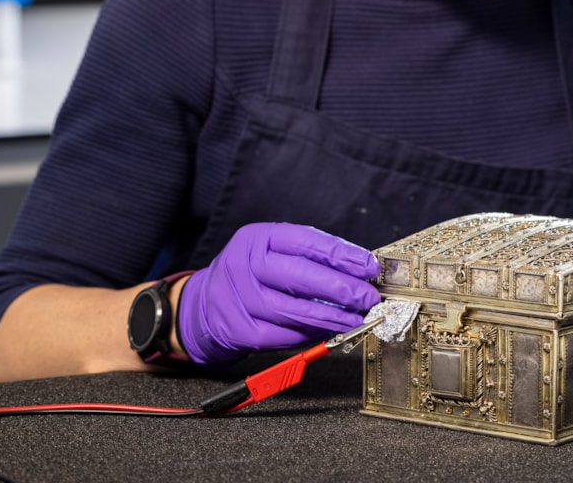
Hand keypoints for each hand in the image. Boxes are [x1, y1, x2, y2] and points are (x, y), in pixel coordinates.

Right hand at [177, 222, 381, 365]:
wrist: (203, 306)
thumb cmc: (252, 277)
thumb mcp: (274, 255)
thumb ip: (311, 260)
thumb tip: (359, 273)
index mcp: (258, 238)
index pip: (306, 242)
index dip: (341, 255)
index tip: (369, 267)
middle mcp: (243, 263)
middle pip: (298, 275)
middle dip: (340, 288)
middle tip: (367, 298)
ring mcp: (236, 297)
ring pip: (290, 309)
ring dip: (329, 317)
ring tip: (354, 319)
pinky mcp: (236, 329)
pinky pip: (280, 335)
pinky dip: (307, 335)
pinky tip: (326, 332)